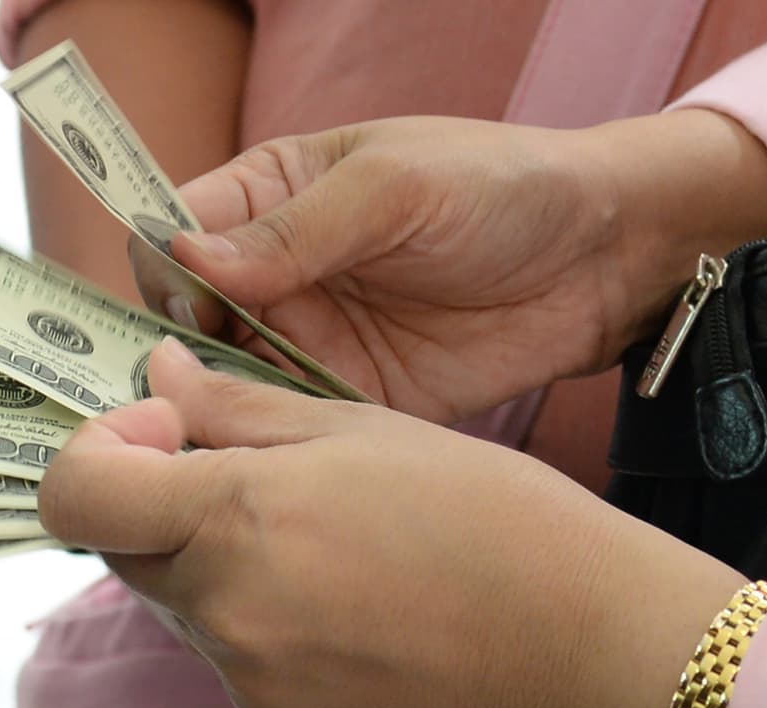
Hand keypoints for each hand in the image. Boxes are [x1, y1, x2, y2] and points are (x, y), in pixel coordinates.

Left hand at [39, 337, 746, 707]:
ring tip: (318, 532)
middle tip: (241, 466)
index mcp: (237, 519)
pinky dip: (259, 612)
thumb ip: (240, 408)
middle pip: (125, 547)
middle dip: (158, 498)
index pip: (78, 493)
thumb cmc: (491, 518)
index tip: (158, 426)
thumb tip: (160, 378)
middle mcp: (226, 612)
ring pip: (182, 600)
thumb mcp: (363, 430)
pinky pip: (234, 651)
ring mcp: (252, 681)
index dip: (97, 449)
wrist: (584, 642)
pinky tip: (342, 591)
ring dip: (215, 557)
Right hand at [137, 111, 766, 422]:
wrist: (602, 257)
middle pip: (186, 319)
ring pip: (227, 382)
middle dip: (175, 356)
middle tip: (187, 395)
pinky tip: (273, 462)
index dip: (164, 272)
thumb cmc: (500, 187)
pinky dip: (273, 444)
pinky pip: (291, 425)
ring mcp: (311, 337)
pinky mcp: (353, 395)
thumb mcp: (395, 187)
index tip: (188, 310)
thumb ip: (296, 228)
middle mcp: (276, 272)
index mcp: (270, 194)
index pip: (173, 232)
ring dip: (216, 410)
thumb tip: (190, 258)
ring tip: (220, 439)